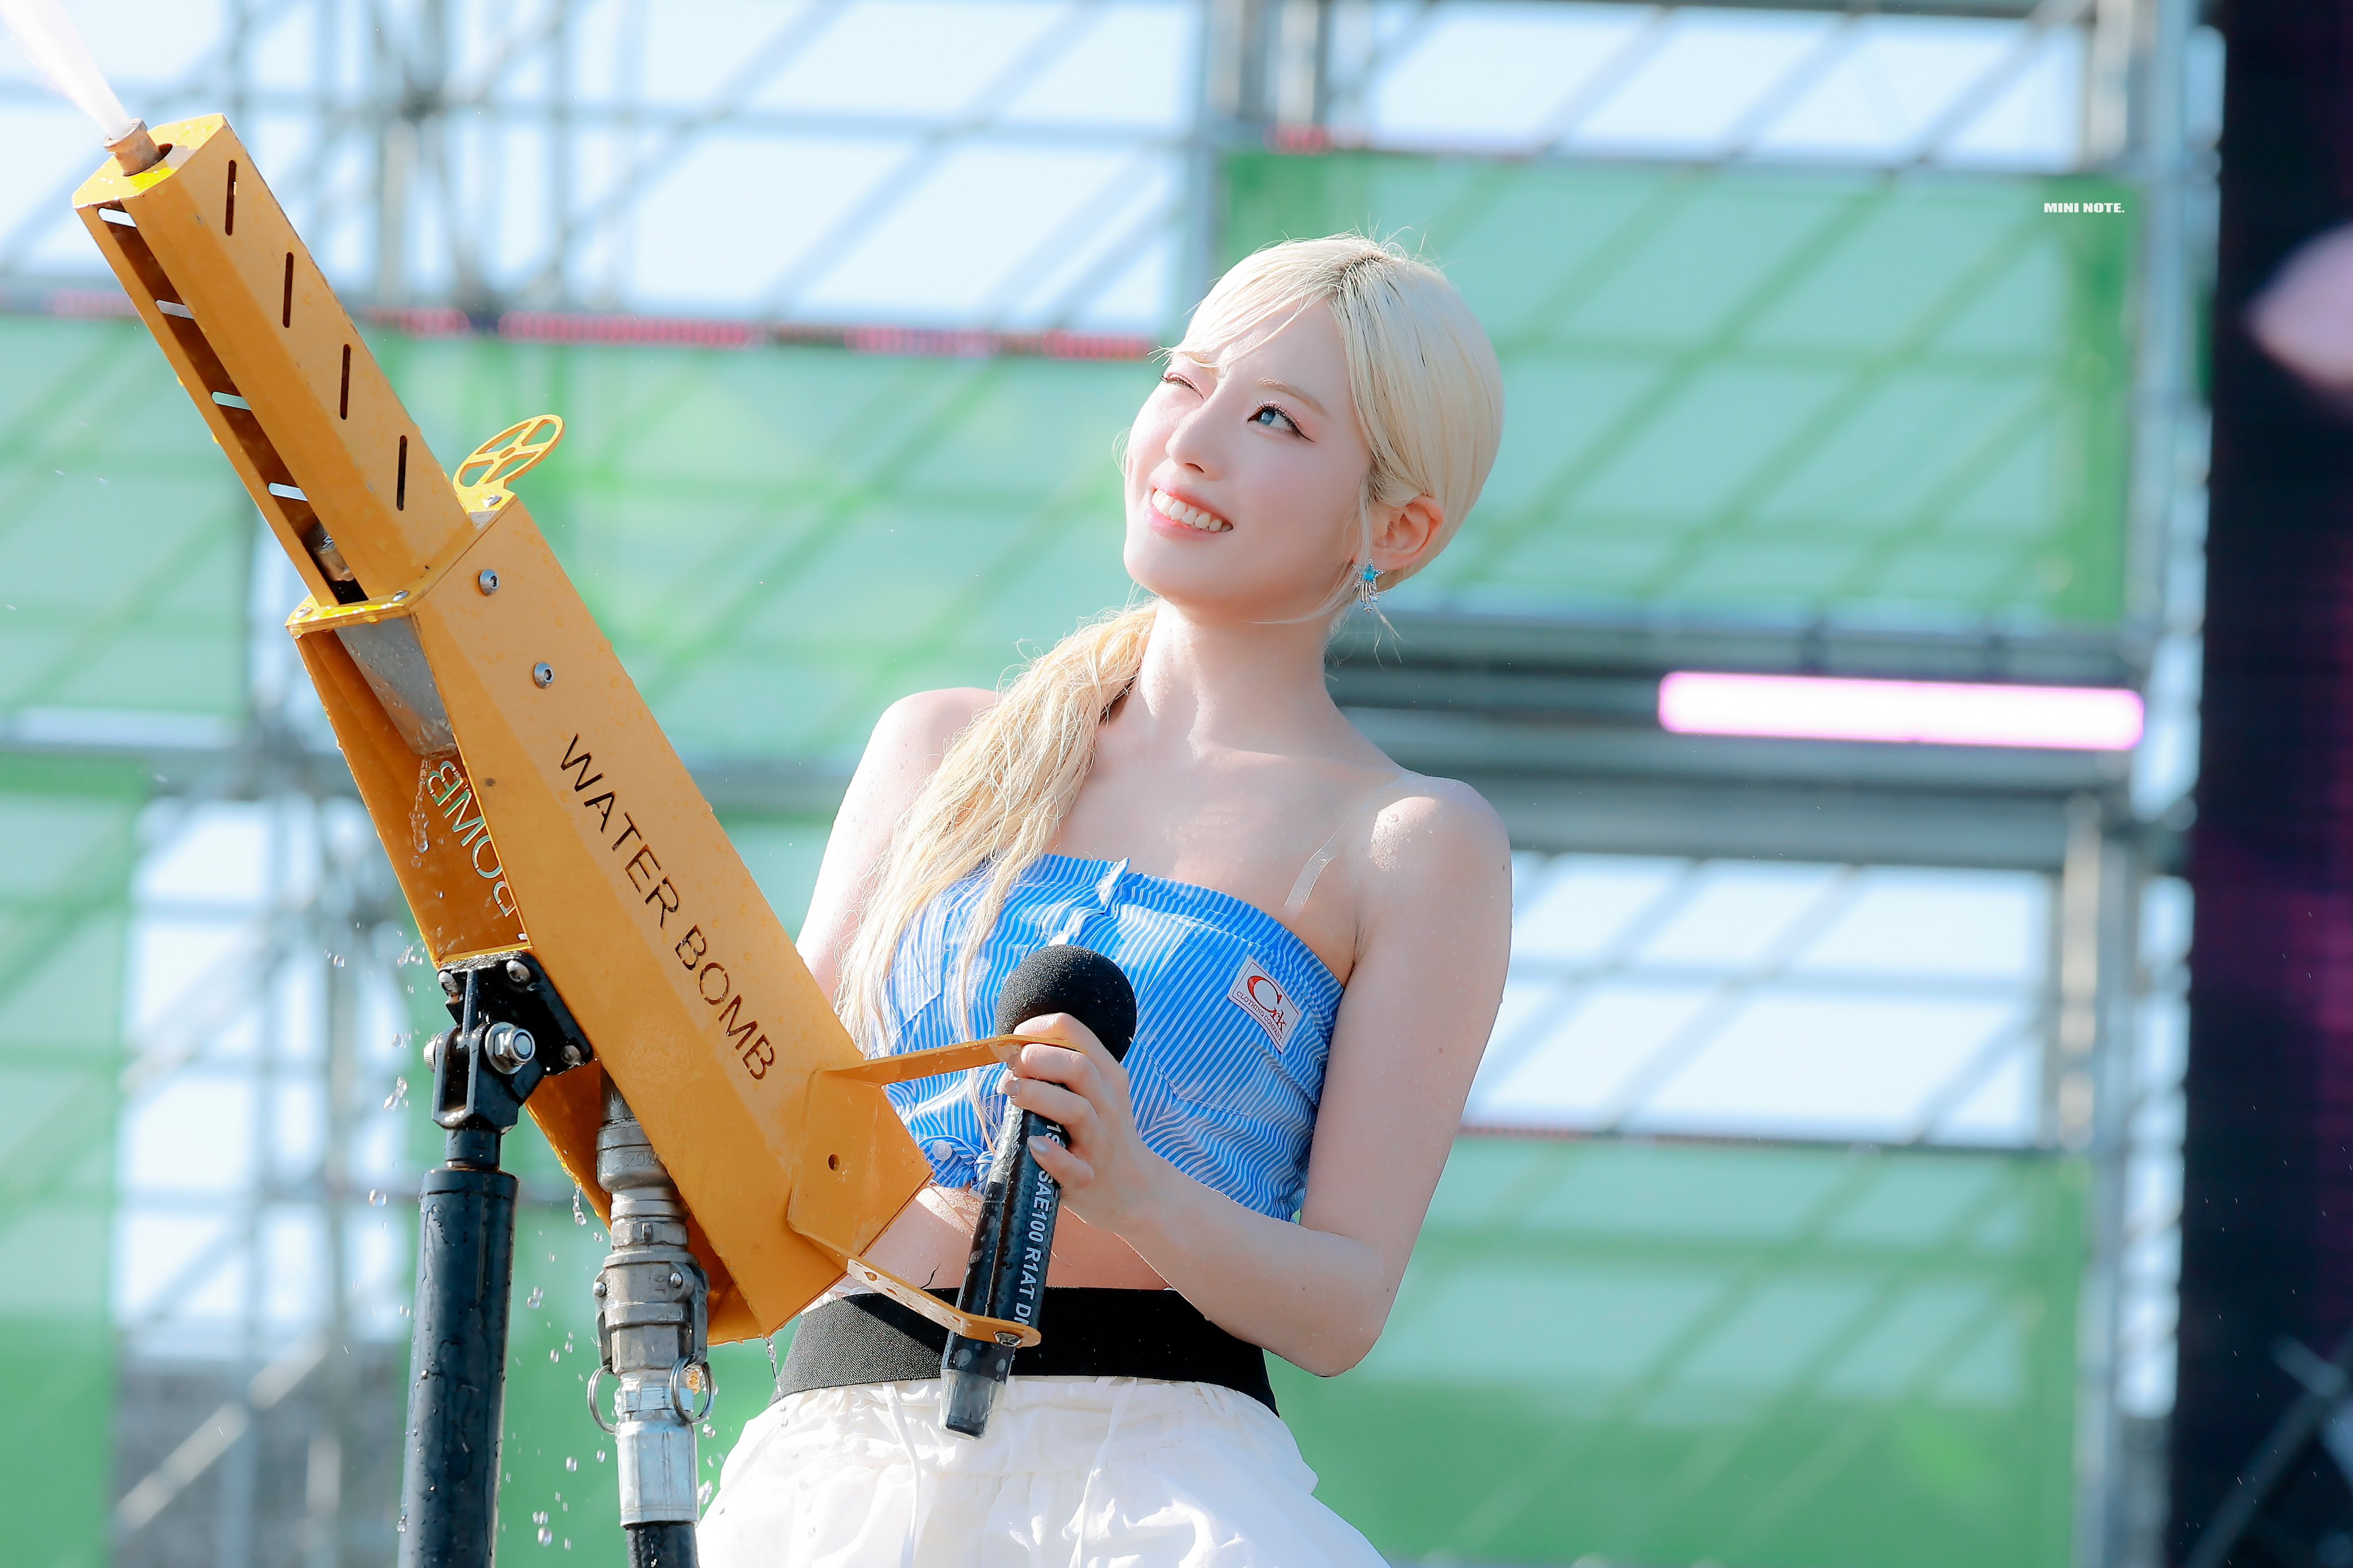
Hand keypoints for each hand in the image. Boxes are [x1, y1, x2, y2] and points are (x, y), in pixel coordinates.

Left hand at [999, 1012, 1163, 1233]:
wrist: (1135, 1190)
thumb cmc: (1101, 1134)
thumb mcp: (1097, 1094)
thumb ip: (1063, 1073)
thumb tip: (1011, 1056)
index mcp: (1108, 1075)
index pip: (1075, 1034)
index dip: (1038, 1029)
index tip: (1015, 1038)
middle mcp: (1108, 1104)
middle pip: (1079, 1068)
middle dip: (1038, 1059)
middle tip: (1011, 1067)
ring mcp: (1100, 1142)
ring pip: (1076, 1110)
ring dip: (1038, 1096)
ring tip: (1011, 1092)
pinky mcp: (1088, 1177)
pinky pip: (1072, 1166)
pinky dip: (1052, 1155)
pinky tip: (1034, 1145)